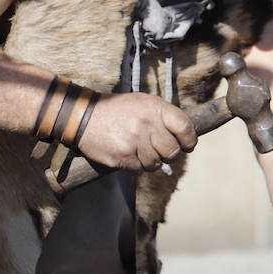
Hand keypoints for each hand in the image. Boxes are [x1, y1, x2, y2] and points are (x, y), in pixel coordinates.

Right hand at [77, 93, 196, 171]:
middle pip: (172, 151)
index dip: (189, 141)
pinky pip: (139, 170)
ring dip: (149, 162)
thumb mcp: (142, 103)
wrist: (83, 116)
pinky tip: (127, 157)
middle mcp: (147, 123)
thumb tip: (184, 137)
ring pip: (155, 164)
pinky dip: (135, 167)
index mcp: (155, 107)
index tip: (186, 146)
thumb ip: (162, 116)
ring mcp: (134, 140)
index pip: (185, 127)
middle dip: (167, 155)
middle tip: (159, 152)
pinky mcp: (123, 155)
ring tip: (139, 153)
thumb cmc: (116, 110)